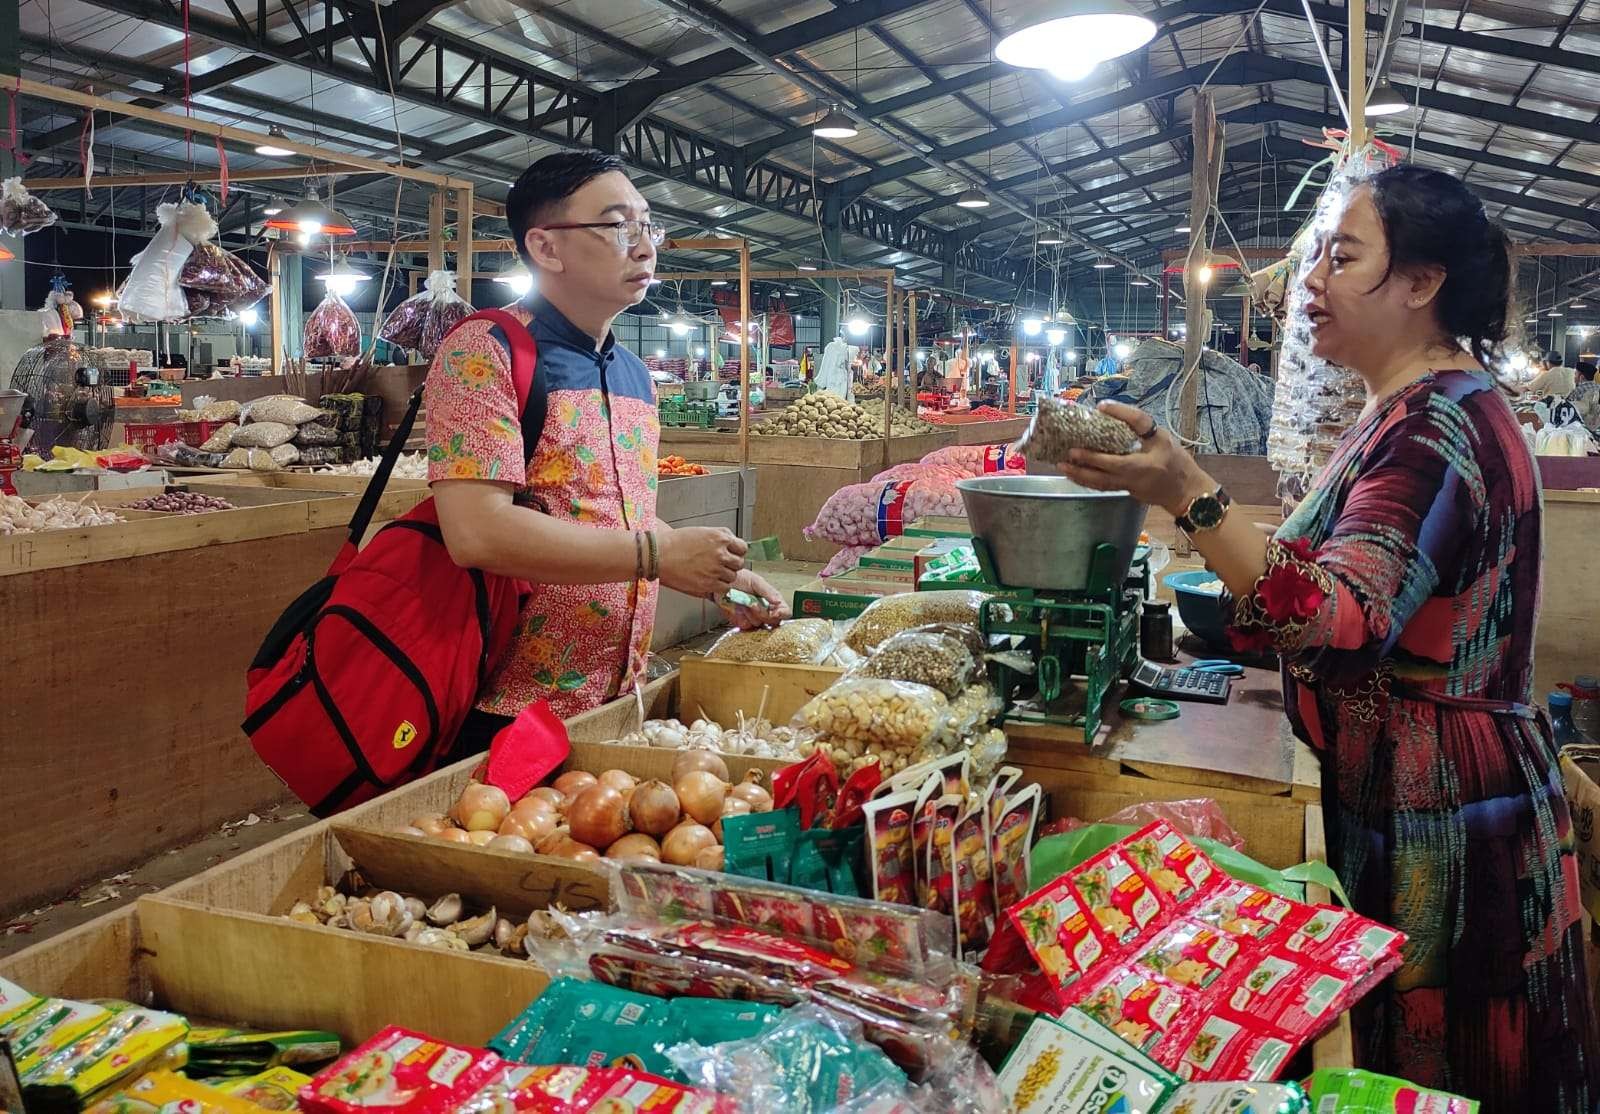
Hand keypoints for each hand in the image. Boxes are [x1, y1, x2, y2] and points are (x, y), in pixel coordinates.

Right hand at [657, 526, 745, 596]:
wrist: (658, 555)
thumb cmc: (674, 543)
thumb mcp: (701, 532)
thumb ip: (719, 538)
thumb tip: (731, 545)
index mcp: (720, 538)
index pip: (742, 547)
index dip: (738, 552)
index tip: (733, 555)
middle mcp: (721, 553)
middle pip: (739, 563)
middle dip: (732, 564)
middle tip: (721, 565)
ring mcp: (716, 569)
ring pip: (732, 576)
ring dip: (725, 576)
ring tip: (711, 573)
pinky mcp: (709, 583)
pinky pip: (725, 588)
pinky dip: (719, 586)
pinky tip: (710, 581)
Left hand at [728, 569, 789, 628]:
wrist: (722, 581)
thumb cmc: (740, 578)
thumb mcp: (756, 581)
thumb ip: (768, 591)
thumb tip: (778, 601)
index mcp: (772, 600)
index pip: (784, 612)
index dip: (782, 614)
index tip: (775, 612)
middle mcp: (765, 611)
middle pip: (773, 622)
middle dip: (763, 613)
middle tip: (754, 603)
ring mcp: (753, 618)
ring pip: (758, 624)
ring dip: (750, 614)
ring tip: (743, 603)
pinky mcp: (742, 623)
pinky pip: (746, 627)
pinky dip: (741, 618)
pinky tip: (737, 609)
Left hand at [1059, 401, 1212, 514]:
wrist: (1186, 491)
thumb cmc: (1175, 461)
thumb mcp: (1162, 437)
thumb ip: (1138, 423)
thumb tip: (1106, 408)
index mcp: (1143, 465)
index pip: (1118, 456)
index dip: (1100, 446)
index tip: (1087, 430)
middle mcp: (1133, 479)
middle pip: (1103, 475)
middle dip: (1084, 465)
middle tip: (1066, 454)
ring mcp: (1128, 488)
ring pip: (1100, 485)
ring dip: (1080, 476)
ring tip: (1063, 466)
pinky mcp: (1125, 492)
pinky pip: (1103, 487)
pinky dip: (1088, 481)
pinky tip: (1076, 474)